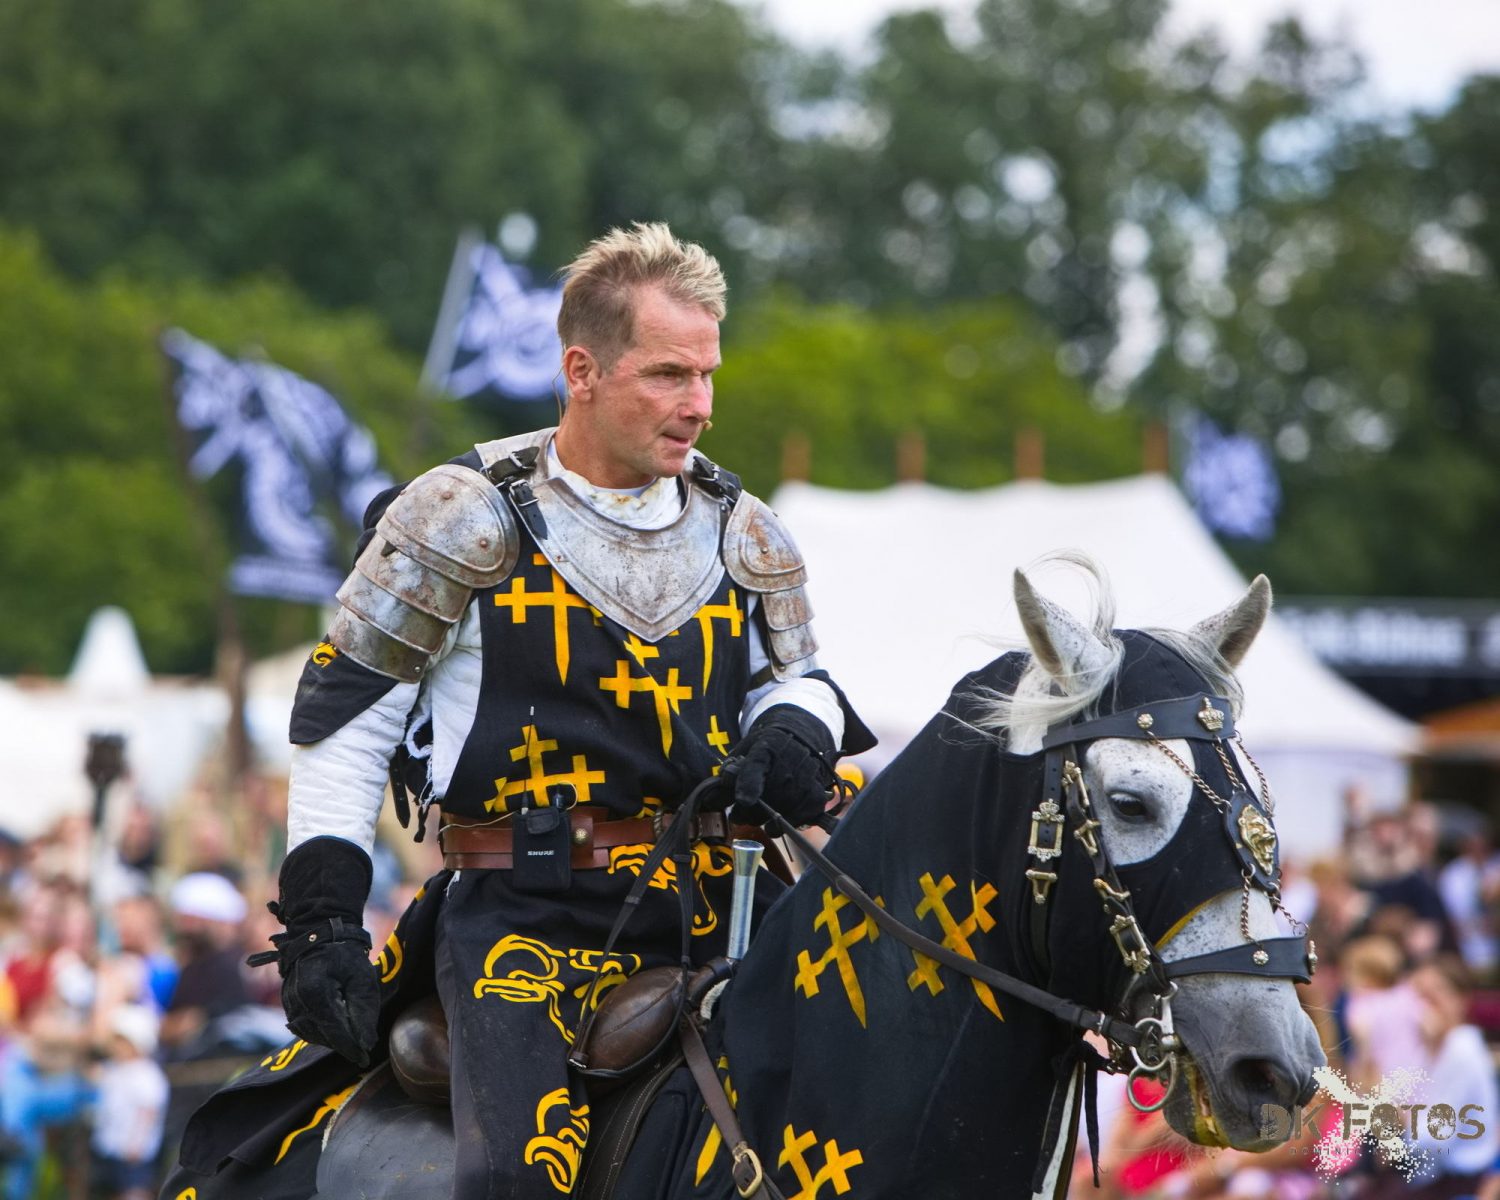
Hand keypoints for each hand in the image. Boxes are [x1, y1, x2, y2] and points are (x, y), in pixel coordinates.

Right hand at [280, 925, 379, 1066]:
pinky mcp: (288, 1006)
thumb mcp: (362, 978)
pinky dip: (320, 1031)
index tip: (364, 1059)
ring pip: (312, 1035)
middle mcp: (297, 1002)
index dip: (351, 1047)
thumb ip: (363, 1011)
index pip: (335, 1031)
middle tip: (362, 1043)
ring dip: (331, 1037)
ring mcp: (289, 1005)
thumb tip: (366, 1043)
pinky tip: (335, 1025)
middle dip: (343, 1041)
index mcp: (315, 993)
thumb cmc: (345, 954)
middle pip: (323, 1035)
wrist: (319, 936)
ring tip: (350, 1031)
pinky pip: (304, 1028)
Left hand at [729, 705, 835, 827]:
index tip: (744, 800)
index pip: (757, 766)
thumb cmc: (766, 748)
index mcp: (765, 747)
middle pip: (767, 797)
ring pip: (782, 810)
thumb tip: (710, 800)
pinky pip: (802, 816)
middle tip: (739, 814)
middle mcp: (789, 761)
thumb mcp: (744, 752)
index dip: (750, 784)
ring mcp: (805, 777)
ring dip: (765, 820)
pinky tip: (778, 822)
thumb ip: (728, 775)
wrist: (799, 737)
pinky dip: (788, 823)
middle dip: (748, 812)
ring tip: (757, 818)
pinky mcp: (816, 793)